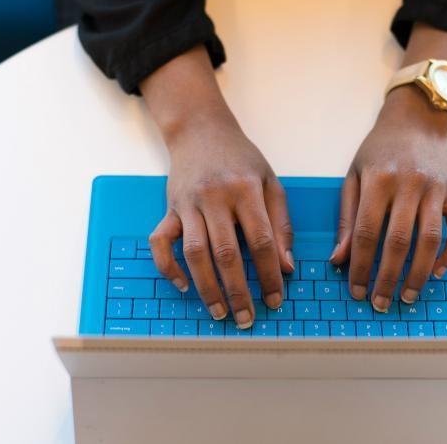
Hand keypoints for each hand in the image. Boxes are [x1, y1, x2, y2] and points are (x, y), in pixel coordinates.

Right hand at [147, 115, 293, 329]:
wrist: (200, 130)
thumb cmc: (240, 159)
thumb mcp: (270, 182)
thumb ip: (281, 224)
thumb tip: (286, 267)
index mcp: (246, 190)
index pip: (261, 240)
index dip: (269, 273)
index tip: (275, 299)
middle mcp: (215, 197)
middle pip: (226, 253)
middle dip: (238, 290)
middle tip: (246, 318)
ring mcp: (188, 203)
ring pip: (194, 253)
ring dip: (206, 287)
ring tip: (219, 312)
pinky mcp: (169, 208)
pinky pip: (160, 242)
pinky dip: (168, 266)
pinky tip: (183, 285)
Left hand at [330, 86, 446, 311]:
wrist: (415, 120)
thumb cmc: (379, 150)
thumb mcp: (354, 176)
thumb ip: (346, 218)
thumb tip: (338, 259)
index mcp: (378, 180)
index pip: (366, 232)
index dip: (360, 266)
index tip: (356, 290)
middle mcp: (409, 184)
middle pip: (398, 241)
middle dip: (388, 277)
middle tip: (381, 302)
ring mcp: (436, 188)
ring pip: (430, 240)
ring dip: (419, 273)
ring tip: (407, 295)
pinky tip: (439, 271)